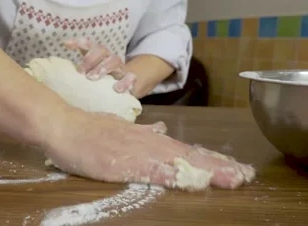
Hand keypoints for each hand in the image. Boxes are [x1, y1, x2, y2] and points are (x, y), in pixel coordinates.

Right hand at [42, 108, 254, 190]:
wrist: (63, 125)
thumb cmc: (87, 129)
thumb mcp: (118, 127)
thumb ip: (140, 133)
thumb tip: (160, 131)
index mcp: (144, 137)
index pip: (182, 148)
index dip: (207, 158)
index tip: (231, 167)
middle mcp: (144, 142)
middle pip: (186, 154)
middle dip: (216, 166)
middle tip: (244, 175)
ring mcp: (133, 152)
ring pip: (175, 161)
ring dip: (204, 170)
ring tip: (231, 178)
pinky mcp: (119, 163)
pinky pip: (148, 171)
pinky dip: (171, 176)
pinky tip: (189, 182)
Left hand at [64, 38, 135, 93]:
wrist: (122, 90)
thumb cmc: (100, 81)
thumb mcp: (87, 74)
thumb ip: (76, 66)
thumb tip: (64, 46)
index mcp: (98, 55)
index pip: (89, 44)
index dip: (79, 42)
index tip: (67, 45)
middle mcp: (109, 58)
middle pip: (102, 50)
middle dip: (90, 59)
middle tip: (81, 72)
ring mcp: (120, 68)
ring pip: (115, 60)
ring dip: (104, 67)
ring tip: (93, 78)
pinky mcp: (130, 79)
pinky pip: (131, 77)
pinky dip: (125, 82)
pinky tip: (117, 89)